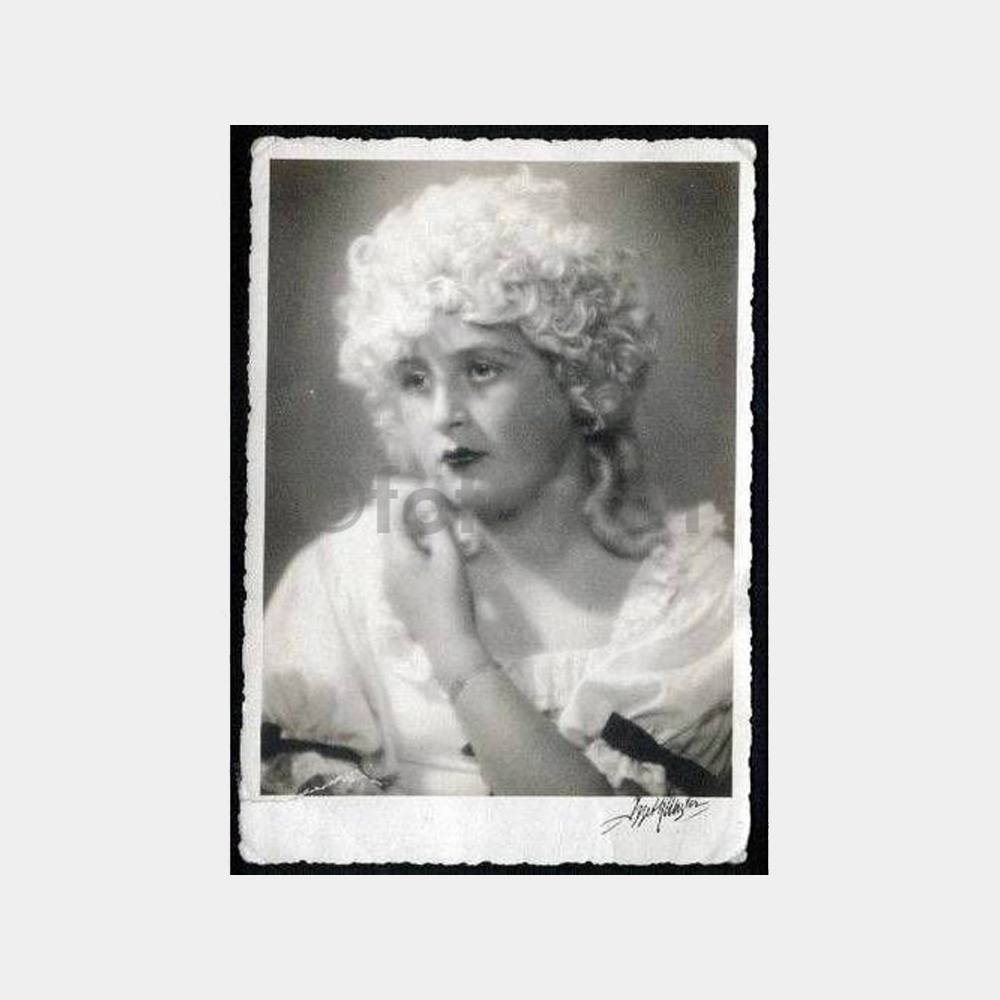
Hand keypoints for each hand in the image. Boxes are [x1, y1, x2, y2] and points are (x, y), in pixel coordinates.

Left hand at [381, 479, 486, 683]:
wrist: (448, 644)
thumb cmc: (451, 598)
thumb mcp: (450, 557)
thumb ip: (437, 525)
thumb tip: (426, 500)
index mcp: (396, 554)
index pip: (392, 515)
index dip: (406, 496)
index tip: (423, 486)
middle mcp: (386, 567)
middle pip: (391, 531)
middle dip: (408, 514)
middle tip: (431, 505)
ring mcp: (389, 585)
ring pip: (395, 549)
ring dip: (411, 534)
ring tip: (434, 527)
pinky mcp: (397, 598)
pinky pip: (399, 565)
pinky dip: (412, 551)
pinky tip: (431, 556)